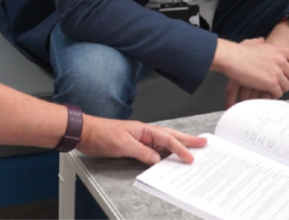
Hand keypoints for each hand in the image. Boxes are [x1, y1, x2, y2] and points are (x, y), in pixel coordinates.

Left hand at [76, 116, 207, 164]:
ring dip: (177, 146)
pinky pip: (152, 151)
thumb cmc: (101, 133)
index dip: (180, 148)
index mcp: (143, 129)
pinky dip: (163, 154)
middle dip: (187, 140)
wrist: (85, 133)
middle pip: (170, 137)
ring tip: (191, 148)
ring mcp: (139, 139)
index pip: (167, 139)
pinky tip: (167, 158)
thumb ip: (141, 151)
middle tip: (203, 143)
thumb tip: (157, 159)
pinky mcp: (133, 147)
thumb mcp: (122, 144)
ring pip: (163, 143)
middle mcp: (143, 133)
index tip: (190, 157)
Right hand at [231, 22, 288, 103]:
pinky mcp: (271, 83)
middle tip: (278, 82)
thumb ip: (260, 42)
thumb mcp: (253, 42)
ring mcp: (277, 72)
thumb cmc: (238, 51)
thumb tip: (261, 40)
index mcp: (279, 50)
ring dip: (278, 88)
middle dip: (287, 80)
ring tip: (269, 89)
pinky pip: (278, 93)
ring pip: (286, 86)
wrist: (232, 57)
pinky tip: (265, 92)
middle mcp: (281, 60)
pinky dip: (272, 94)